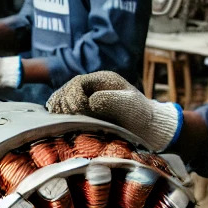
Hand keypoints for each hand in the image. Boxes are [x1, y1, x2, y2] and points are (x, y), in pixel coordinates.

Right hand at [47, 72, 179, 151]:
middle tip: (73, 118)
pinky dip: (61, 115)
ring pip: (63, 98)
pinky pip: (65, 109)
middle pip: (67, 90)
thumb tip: (89, 102)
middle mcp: (92, 86)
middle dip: (66, 104)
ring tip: (62, 121)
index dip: (74, 96)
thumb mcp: (128, 104)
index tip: (79, 110)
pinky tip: (60, 122)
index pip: (78, 83)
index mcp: (102, 80)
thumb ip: (108, 100)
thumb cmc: (140, 115)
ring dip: (60, 109)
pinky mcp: (84, 110)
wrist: (147, 127)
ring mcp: (87, 97)